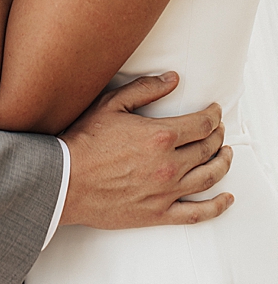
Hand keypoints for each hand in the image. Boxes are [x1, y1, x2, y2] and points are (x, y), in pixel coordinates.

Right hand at [61, 75, 232, 228]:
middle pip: (207, 150)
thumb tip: (173, 79)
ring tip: (226, 155)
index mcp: (159, 136)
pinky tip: (226, 198)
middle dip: (218, 137)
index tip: (215, 111)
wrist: (67, 179)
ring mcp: (167, 191)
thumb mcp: (111, 104)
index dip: (213, 116)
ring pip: (209, 178)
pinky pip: (198, 213)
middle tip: (219, 130)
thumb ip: (145, 89)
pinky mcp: (160, 213)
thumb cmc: (85, 140)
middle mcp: (169, 164)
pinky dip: (217, 206)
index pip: (200, 124)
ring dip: (222, 164)